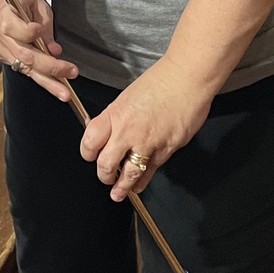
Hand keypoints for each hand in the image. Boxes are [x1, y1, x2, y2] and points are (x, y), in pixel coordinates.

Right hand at [0, 0, 77, 101]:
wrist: (0, 0)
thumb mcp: (37, 4)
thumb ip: (46, 27)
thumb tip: (54, 50)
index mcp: (5, 15)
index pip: (20, 31)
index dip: (36, 36)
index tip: (52, 41)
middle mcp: (0, 34)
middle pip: (25, 56)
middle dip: (50, 67)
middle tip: (69, 72)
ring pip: (24, 68)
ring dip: (46, 81)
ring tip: (63, 92)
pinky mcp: (1, 56)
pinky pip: (21, 69)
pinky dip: (38, 76)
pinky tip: (52, 84)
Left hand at [79, 54, 213, 200]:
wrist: (186, 79)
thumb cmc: (159, 81)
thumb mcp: (127, 95)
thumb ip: (115, 115)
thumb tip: (101, 128)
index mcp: (115, 113)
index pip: (90, 141)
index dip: (87, 152)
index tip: (89, 156)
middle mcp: (128, 130)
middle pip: (106, 163)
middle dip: (103, 174)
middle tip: (104, 176)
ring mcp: (148, 142)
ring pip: (128, 174)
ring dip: (121, 187)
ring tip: (117, 193)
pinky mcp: (167, 150)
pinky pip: (150, 171)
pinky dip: (142, 181)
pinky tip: (138, 186)